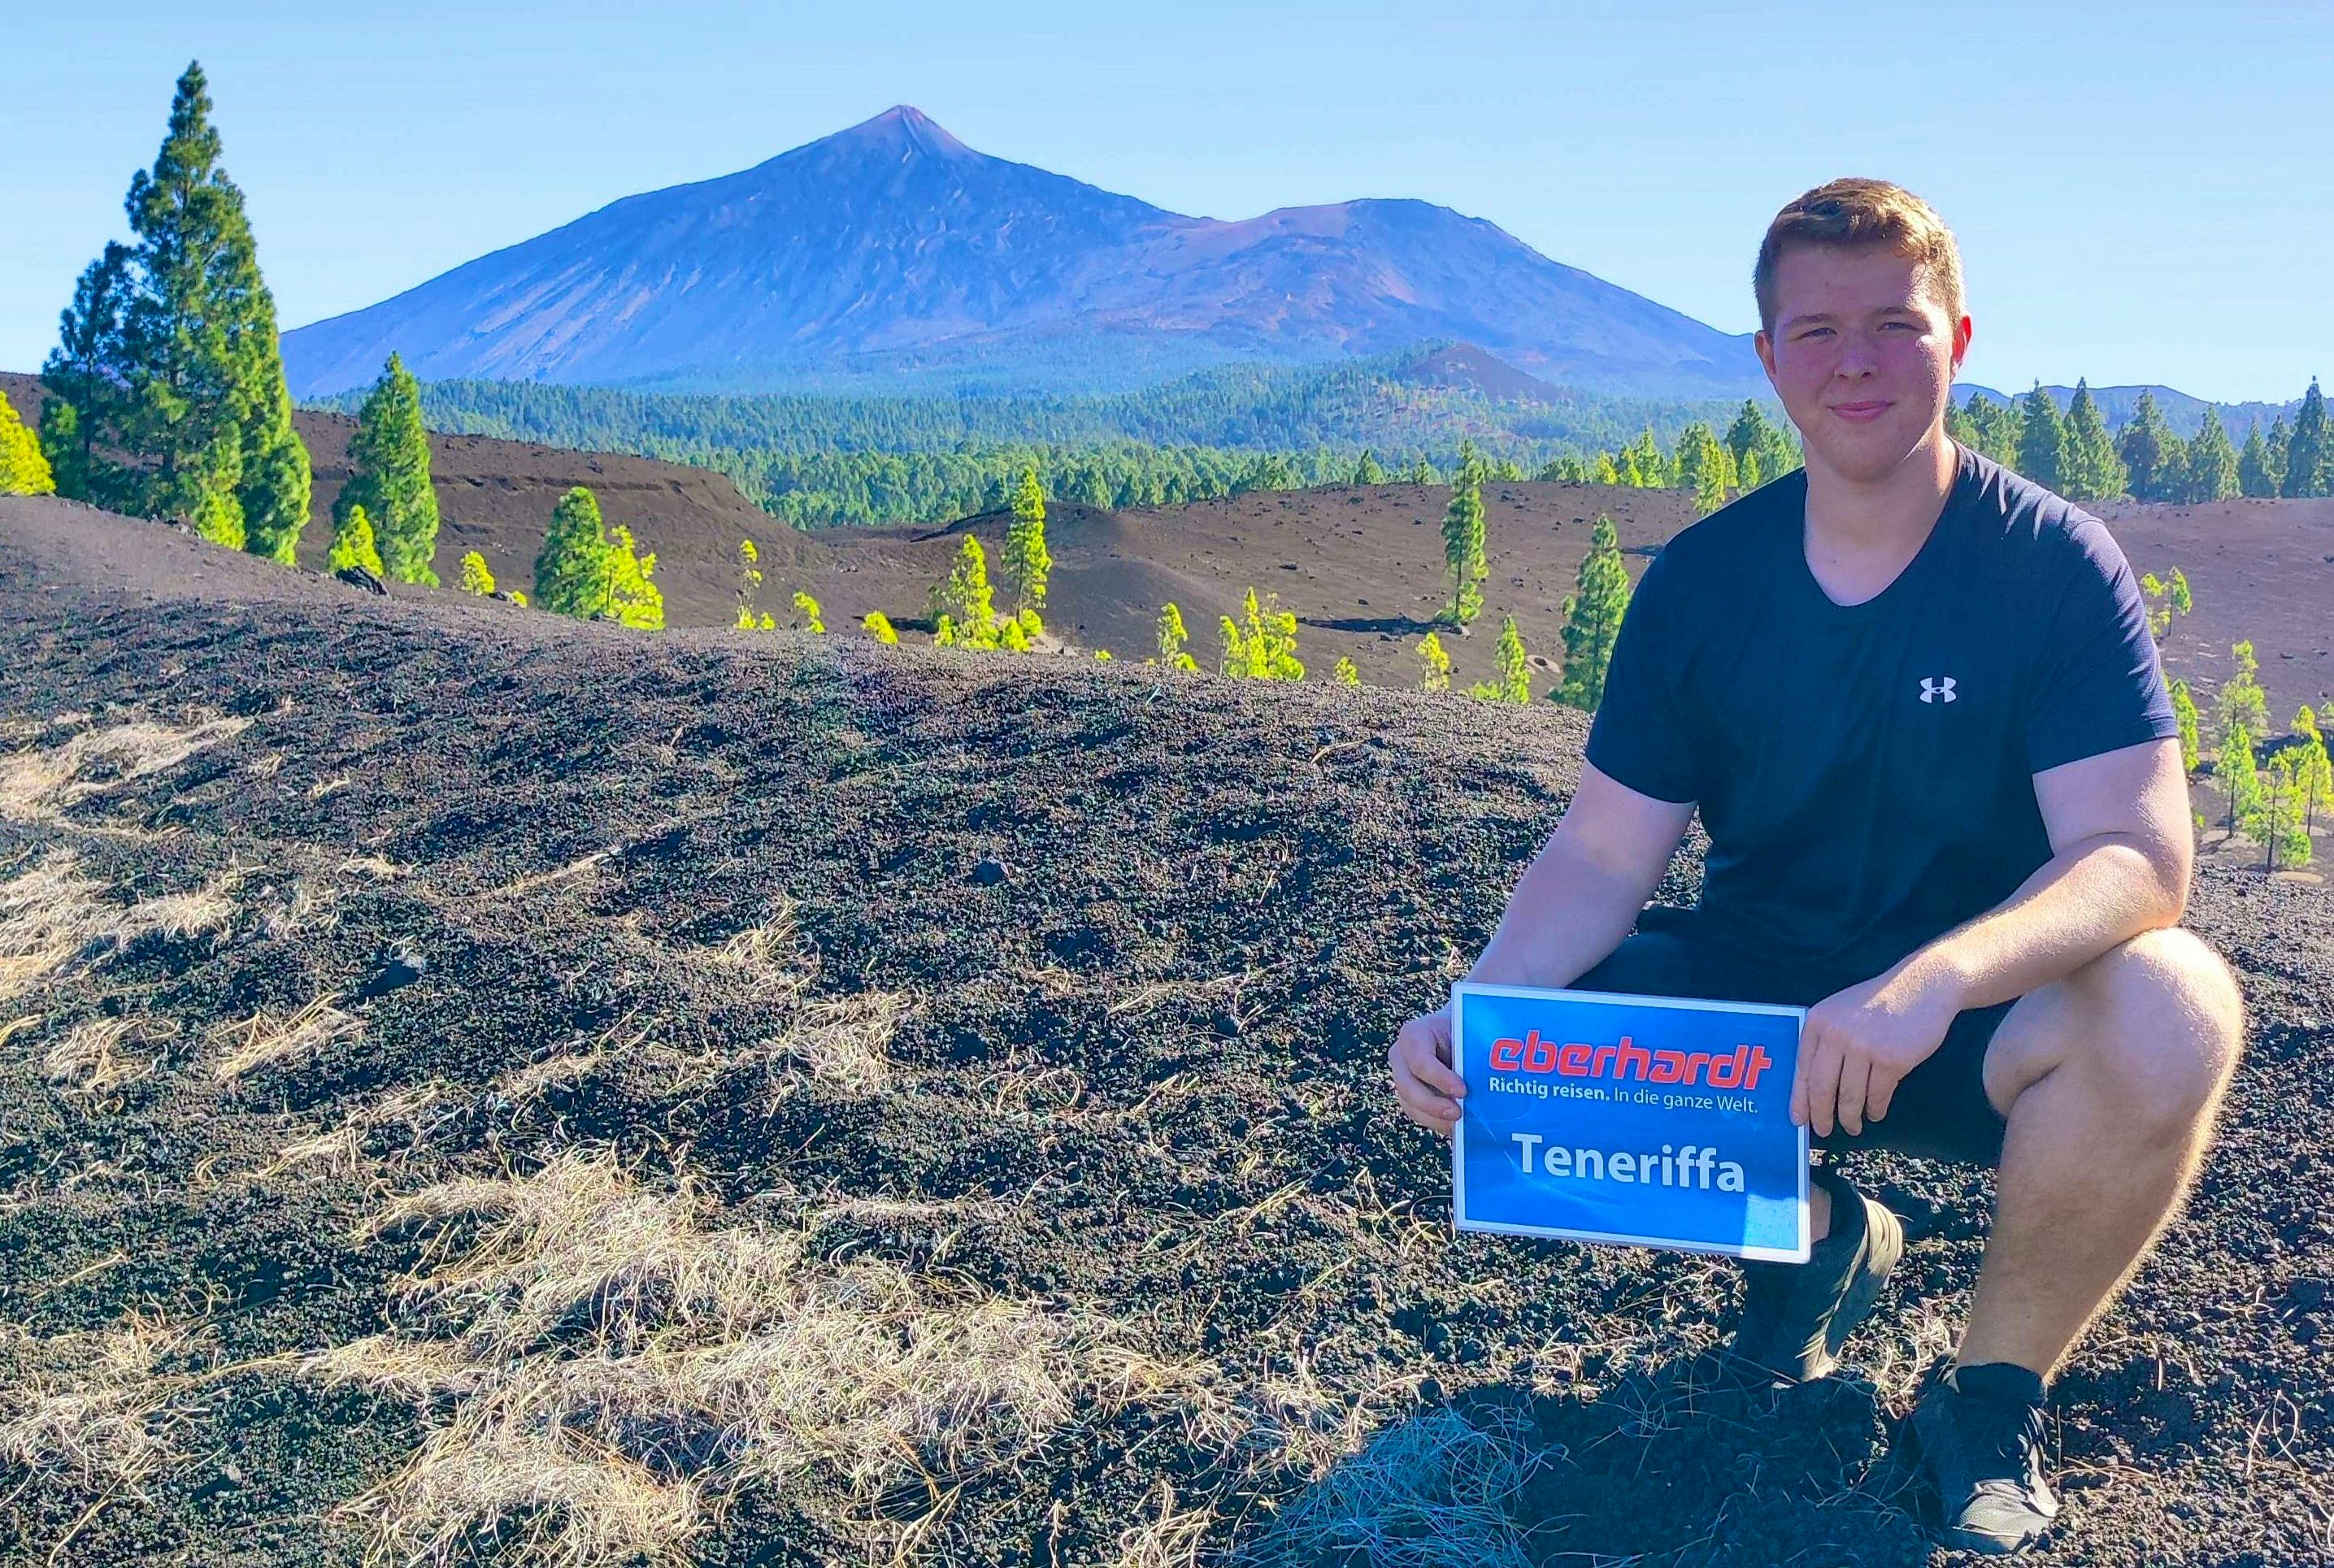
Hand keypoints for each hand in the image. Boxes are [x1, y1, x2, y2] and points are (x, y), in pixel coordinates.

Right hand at [1388, 1004, 1464, 1135]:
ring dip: (1435, 1118)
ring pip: (1410, 1104)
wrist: (1456, 1032)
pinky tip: (1455, 1126)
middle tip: (1458, 1114)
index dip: (1439, 1078)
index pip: (1420, 1060)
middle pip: (1407, 1086)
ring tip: (1459, 1125)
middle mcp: (1401, 1056)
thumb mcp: (1469, 1033)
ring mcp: (1402, 1076)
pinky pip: (1417, 1113)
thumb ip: (1475, 1051)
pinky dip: (1436, 1122)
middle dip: (1432, 1104)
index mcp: (1414, 1034)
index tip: (1463, 1091)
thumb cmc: (1464, 1030)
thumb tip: (1493, 1075)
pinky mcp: (1408, 1094)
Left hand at [1792, 964, 1960, 1137]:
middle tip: (1824, 1131)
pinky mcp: (1892, 1060)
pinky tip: (1875, 1113)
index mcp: (1818, 1022)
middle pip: (1822, 1088)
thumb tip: (1812, 1085)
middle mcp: (1837, 1035)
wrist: (1922, 985)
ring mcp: (1864, 1047)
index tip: (1798, 1119)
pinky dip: (1876, 1109)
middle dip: (1821, 1115)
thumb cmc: (1879, 1000)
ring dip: (1851, 1117)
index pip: (1803, 1069)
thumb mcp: (1840, 1010)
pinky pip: (1878, 1095)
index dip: (1800, 1099)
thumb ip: (1825, 1039)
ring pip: (1850, 1096)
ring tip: (1853, 1126)